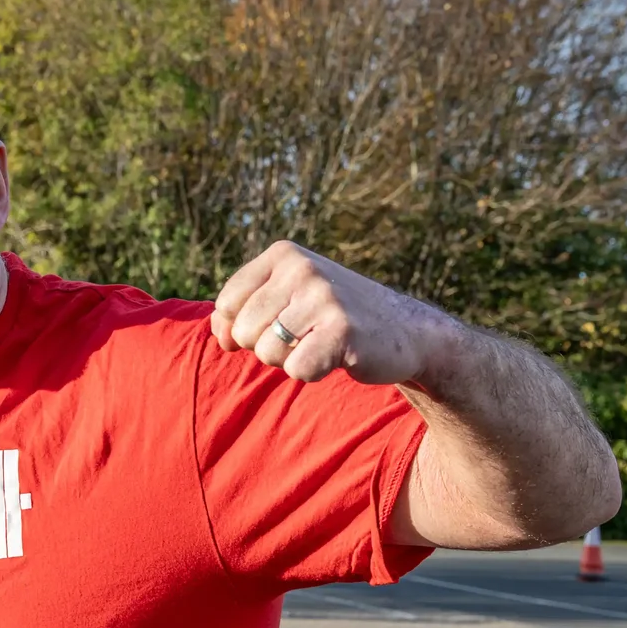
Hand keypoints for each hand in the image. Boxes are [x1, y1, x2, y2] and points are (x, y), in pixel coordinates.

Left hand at [210, 241, 462, 386]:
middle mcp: (302, 268)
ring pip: (267, 352)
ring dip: (289, 361)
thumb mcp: (287, 299)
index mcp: (283, 255)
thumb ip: (244, 310)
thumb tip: (219, 332)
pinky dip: (312, 372)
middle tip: (304, 338)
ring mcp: (323, 296)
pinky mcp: (342, 329)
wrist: (406, 331)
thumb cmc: (334, 318)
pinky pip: (297, 369)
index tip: (270, 329)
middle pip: (244, 332)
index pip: (226, 303)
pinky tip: (335, 357)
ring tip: (320, 344)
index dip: (238, 329)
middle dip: (267, 347)